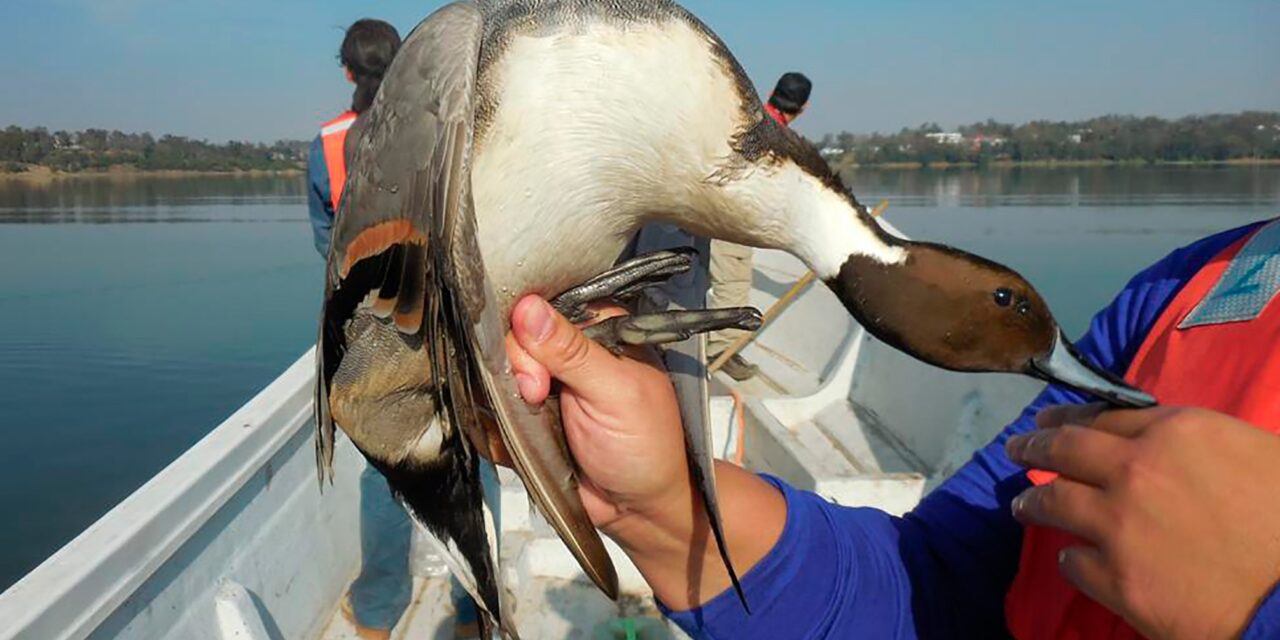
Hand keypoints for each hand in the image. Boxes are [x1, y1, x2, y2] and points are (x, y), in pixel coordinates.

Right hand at [504, 295, 692, 532]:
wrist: (638, 509)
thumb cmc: (646, 447)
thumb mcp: (615, 393)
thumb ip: (572, 351)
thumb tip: (529, 307)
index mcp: (596, 329)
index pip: (543, 306)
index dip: (528, 329)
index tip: (536, 366)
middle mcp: (566, 351)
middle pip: (511, 338)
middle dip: (516, 368)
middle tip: (537, 396)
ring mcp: (544, 385)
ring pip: (495, 375)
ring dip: (504, 401)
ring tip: (533, 424)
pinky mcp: (526, 417)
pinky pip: (491, 412)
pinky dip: (496, 427)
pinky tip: (516, 439)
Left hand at [1007, 405, 1279, 638]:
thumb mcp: (1253, 453)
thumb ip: (1195, 442)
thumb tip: (1159, 439)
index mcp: (1175, 432)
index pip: (1102, 416)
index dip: (1069, 418)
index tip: (1047, 422)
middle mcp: (1134, 471)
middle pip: (1063, 450)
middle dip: (1032, 446)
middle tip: (1016, 449)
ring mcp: (1118, 526)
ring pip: (1052, 503)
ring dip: (1032, 503)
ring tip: (1022, 505)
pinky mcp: (1115, 579)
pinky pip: (1073, 562)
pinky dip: (1070, 559)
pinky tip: (1071, 560)